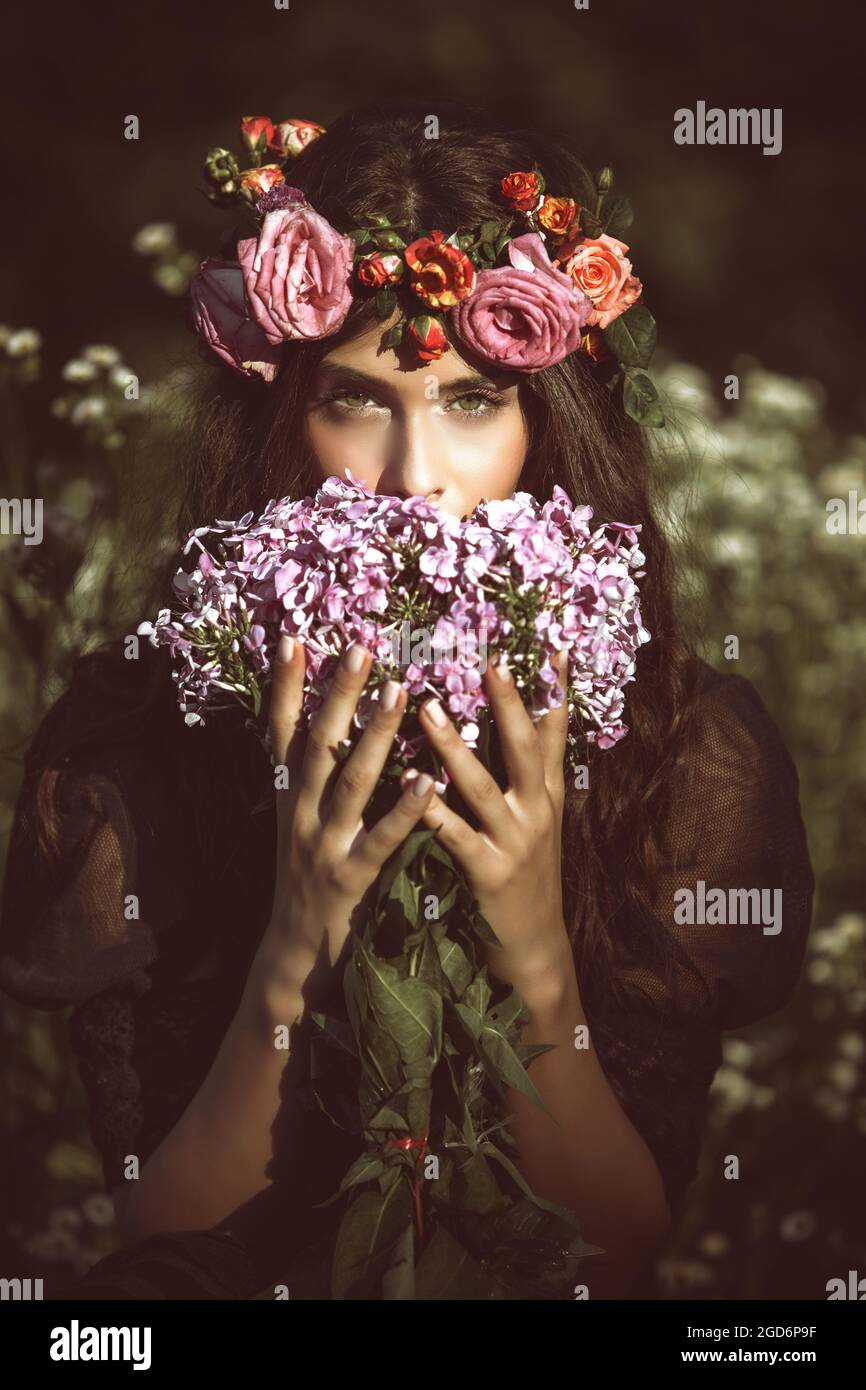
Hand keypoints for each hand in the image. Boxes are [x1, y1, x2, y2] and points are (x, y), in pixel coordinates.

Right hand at [267, 636, 435, 971]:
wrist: (296, 954)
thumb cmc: (311, 878)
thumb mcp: (301, 821)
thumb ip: (312, 777)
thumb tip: (323, 722)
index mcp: (291, 796)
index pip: (281, 731)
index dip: (283, 686)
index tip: (291, 638)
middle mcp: (302, 812)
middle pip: (318, 743)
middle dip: (338, 694)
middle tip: (360, 648)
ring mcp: (325, 844)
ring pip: (351, 782)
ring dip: (375, 736)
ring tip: (400, 692)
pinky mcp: (352, 877)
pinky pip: (381, 837)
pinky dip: (403, 808)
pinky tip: (426, 780)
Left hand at [403, 648, 573, 1006]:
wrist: (534, 948)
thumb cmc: (523, 873)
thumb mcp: (536, 818)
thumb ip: (526, 773)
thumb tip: (518, 722)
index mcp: (546, 794)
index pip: (554, 732)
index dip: (553, 690)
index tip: (550, 644)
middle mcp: (537, 811)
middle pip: (526, 748)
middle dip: (509, 704)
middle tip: (490, 661)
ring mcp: (515, 842)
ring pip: (484, 786)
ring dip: (455, 747)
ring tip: (429, 710)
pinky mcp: (489, 874)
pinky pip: (457, 837)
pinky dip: (434, 811)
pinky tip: (412, 790)